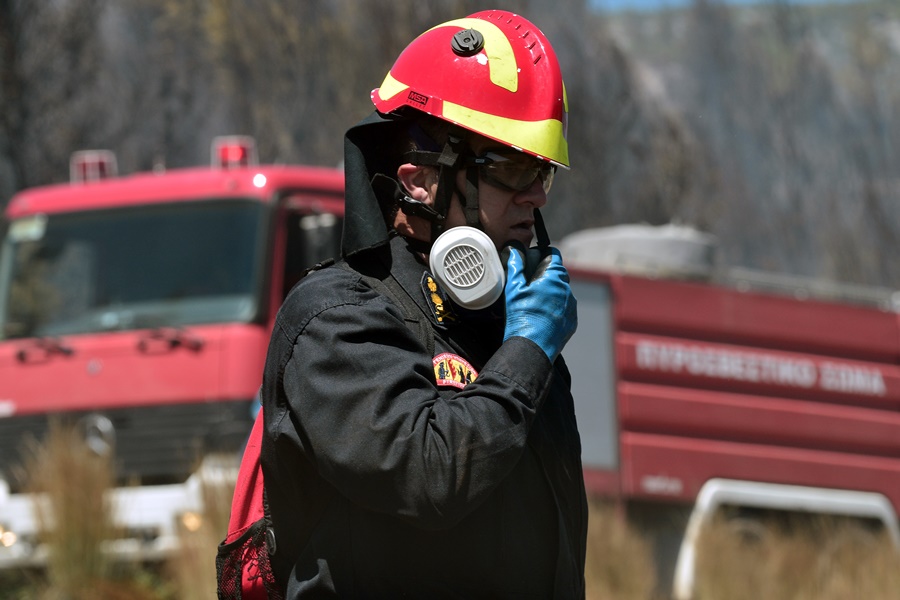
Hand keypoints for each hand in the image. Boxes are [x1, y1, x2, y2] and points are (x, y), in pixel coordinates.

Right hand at [502, 244, 576, 361]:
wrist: (531, 348)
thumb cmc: (522, 317)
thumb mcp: (513, 289)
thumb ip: (515, 266)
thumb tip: (514, 251)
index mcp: (553, 277)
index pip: (553, 255)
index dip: (543, 255)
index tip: (535, 260)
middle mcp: (566, 289)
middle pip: (558, 274)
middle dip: (546, 276)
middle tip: (530, 285)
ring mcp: (571, 306)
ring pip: (562, 292)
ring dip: (552, 294)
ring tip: (535, 304)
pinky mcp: (572, 321)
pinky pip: (565, 309)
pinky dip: (556, 309)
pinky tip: (542, 317)